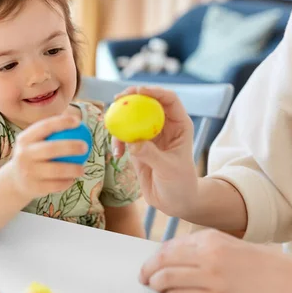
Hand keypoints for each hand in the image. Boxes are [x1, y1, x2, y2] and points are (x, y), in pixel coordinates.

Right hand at [6, 115, 86, 197]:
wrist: (15, 181)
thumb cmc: (33, 156)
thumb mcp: (34, 142)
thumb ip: (52, 133)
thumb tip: (77, 121)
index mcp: (25, 139)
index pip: (45, 126)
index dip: (62, 122)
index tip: (77, 122)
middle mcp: (24, 154)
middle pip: (51, 148)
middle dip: (71, 146)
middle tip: (85, 147)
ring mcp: (28, 172)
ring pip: (56, 170)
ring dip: (73, 169)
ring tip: (82, 169)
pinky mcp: (34, 187)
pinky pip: (56, 185)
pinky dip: (67, 182)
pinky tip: (72, 180)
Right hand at [112, 86, 197, 215]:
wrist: (174, 201)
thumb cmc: (180, 183)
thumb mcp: (168, 169)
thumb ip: (151, 155)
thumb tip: (132, 143)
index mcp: (179, 124)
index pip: (169, 99)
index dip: (154, 91)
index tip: (138, 91)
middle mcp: (164, 125)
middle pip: (147, 102)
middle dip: (131, 98)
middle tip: (116, 100)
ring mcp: (150, 135)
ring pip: (133, 117)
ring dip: (120, 120)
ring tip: (112, 129)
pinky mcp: (138, 146)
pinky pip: (124, 136)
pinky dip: (118, 141)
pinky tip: (117, 153)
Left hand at [139, 229, 291, 292]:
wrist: (290, 282)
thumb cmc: (260, 264)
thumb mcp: (228, 245)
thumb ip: (200, 248)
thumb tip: (170, 257)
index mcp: (210, 238)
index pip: (168, 246)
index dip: (153, 258)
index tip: (149, 265)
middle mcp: (208, 255)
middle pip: (162, 262)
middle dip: (147, 270)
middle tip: (144, 278)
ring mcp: (212, 278)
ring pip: (166, 280)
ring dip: (156, 285)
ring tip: (156, 289)